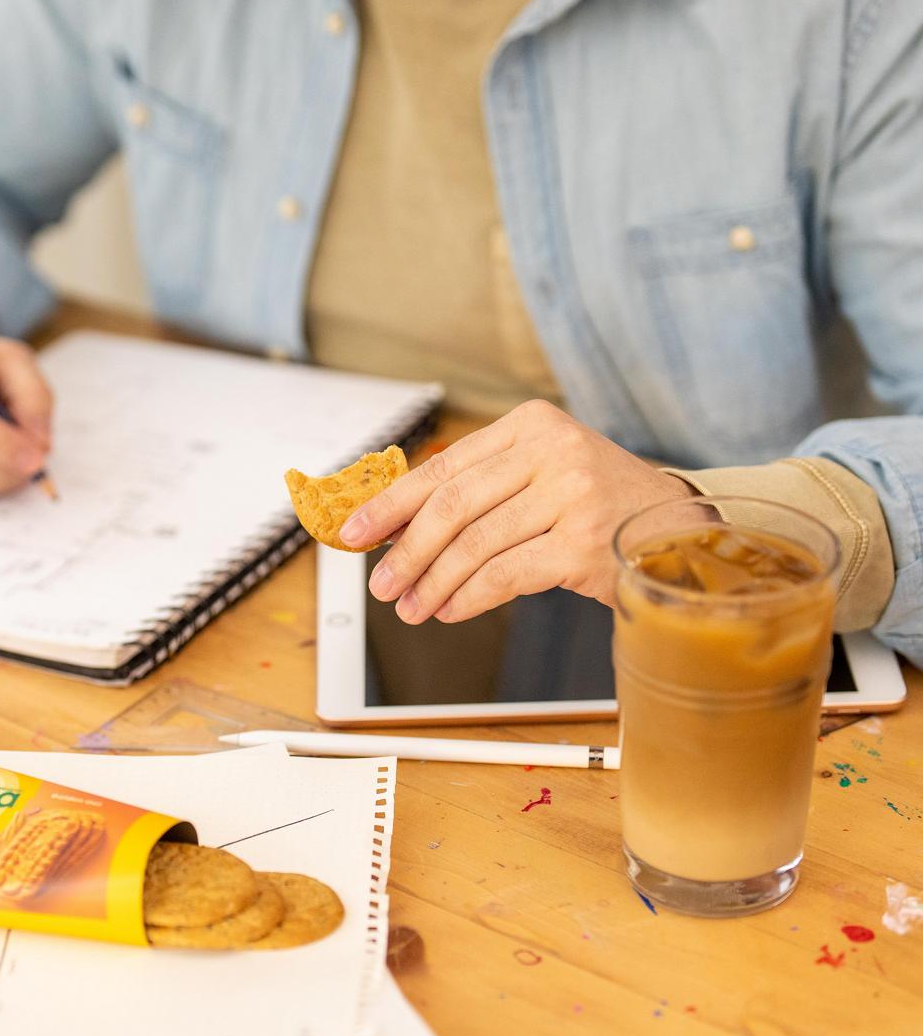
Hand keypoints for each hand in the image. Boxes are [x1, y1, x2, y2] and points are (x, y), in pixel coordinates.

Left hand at [338, 400, 695, 623]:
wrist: (682, 529)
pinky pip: (505, 576)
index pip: (443, 467)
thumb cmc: (600, 504)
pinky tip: (450, 610)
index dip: (391, 504)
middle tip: (381, 584)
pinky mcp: (585, 544)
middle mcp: (552, 451)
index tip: (354, 532)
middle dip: (405, 551)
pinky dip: (468, 598)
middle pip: (452, 506)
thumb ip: (480, 490)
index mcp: (531, 425)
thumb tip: (395, 527)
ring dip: (432, 584)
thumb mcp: (541, 474)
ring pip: (474, 545)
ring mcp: (573, 496)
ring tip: (411, 608)